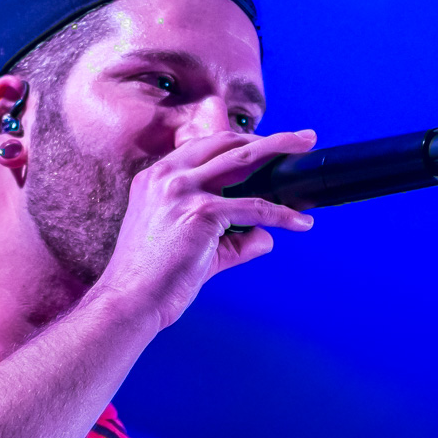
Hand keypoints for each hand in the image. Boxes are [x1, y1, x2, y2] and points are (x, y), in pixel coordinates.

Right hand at [92, 129, 317, 330]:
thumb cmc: (153, 278)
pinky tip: (300, 222)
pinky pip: (254, 207)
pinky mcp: (201, 213)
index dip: (240, 142)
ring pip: (244, 159)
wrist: (130, 300)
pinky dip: (282, 215)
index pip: (205, 147)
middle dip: (269, 136)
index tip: (268, 145)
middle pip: (226, 142)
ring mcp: (182, 190)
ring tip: (306, 149)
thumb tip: (265, 236)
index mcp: (156, 178)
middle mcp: (166, 176)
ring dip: (281, 150)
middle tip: (301, 137)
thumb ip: (229, 237)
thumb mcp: (190, 245)